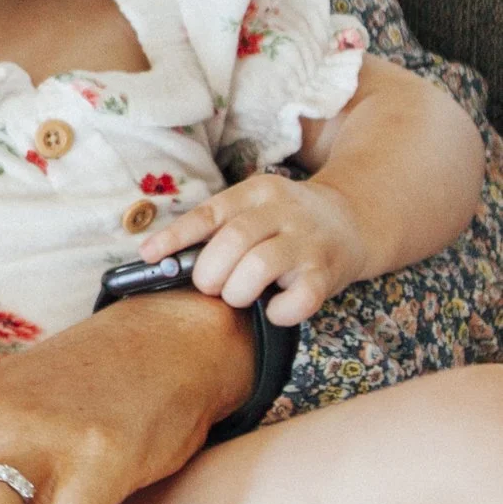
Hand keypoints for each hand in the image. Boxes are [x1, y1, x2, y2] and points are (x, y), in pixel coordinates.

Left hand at [142, 175, 367, 323]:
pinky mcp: (329, 272)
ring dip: (237, 290)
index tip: (148, 255)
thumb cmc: (285, 222)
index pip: (209, 212)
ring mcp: (309, 241)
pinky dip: (278, 311)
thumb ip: (215, 227)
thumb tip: (157, 257)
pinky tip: (271, 310)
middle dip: (209, 272)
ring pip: (261, 265)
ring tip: (237, 296)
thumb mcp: (253, 209)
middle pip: (232, 240)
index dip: (175, 236)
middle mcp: (284, 211)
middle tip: (209, 285)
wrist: (355, 220)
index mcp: (257, 192)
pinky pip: (300, 297)